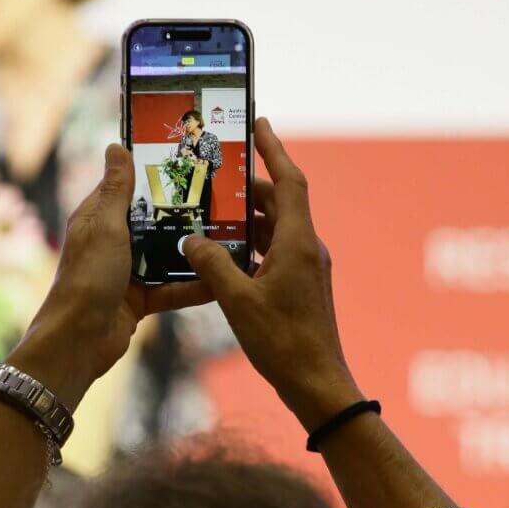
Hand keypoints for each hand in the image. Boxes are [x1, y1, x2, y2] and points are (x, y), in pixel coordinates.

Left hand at [6, 144, 211, 408]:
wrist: (79, 341)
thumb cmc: (87, 278)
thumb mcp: (105, 227)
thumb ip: (116, 190)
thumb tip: (116, 146)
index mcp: (98, 218)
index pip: (127, 186)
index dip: (154, 173)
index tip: (188, 161)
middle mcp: (112, 241)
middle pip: (153, 220)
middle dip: (183, 212)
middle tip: (222, 198)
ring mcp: (127, 271)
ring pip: (167, 254)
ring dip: (193, 251)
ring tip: (229, 238)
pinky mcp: (140, 298)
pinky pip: (172, 287)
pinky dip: (193, 286)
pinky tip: (219, 281)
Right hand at [182, 118, 361, 430]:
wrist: (317, 384)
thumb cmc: (282, 342)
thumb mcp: (237, 301)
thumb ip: (212, 264)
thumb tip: (191, 239)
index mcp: (298, 242)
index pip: (290, 181)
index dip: (274, 149)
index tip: (259, 122)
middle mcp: (306, 248)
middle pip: (280, 203)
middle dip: (250, 186)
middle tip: (218, 172)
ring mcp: (306, 268)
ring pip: (275, 230)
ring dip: (248, 219)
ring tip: (213, 210)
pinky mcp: (301, 287)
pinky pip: (274, 253)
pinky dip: (251, 246)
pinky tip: (224, 254)